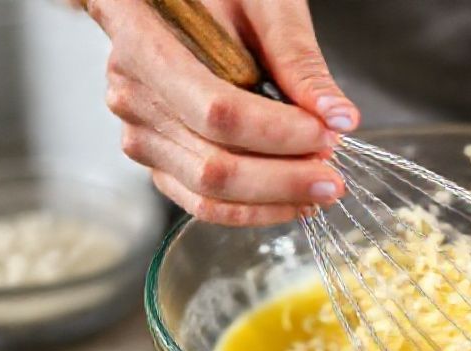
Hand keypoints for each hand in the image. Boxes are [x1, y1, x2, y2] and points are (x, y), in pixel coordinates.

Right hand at [84, 0, 359, 224]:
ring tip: (319, 186)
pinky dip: (253, 209)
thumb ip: (299, 60)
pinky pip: (202, 203)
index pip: (216, 110)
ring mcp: (140, 132)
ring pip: (208, 193)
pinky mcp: (157, 158)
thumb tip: (338, 117)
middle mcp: (132, 92)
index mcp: (142, 37)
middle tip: (333, 175)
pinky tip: (292, 198)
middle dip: (284, 177)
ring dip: (273, 198)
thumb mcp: (265, 4)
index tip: (325, 134)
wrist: (179, 0)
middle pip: (212, 164)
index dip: (277, 133)